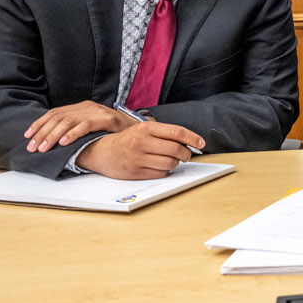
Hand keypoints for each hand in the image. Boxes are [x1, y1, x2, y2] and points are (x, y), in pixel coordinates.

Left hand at [24, 101, 136, 152]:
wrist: (140, 129)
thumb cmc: (114, 132)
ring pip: (68, 121)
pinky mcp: (107, 119)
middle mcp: (87, 107)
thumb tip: (51, 140)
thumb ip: (75, 129)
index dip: (39, 124)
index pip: (54, 113)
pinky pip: (85, 125)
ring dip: (53, 136)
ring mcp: (97, 112)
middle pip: (58, 117)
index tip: (28, 136)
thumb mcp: (92, 127)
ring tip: (44, 148)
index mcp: (81, 107)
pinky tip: (63, 143)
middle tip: (33, 147)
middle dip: (42, 133)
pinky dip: (72, 134)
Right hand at [74, 122, 205, 179]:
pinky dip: (165, 171)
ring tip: (171, 160)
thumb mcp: (143, 129)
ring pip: (170, 163)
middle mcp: (142, 142)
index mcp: (145, 128)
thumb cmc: (127, 139)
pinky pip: (160, 174)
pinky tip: (159, 167)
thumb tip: (190, 142)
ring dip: (175, 163)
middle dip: (186, 154)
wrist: (101, 151)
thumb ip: (164, 133)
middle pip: (176, 149)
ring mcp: (138, 158)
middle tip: (186, 155)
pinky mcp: (135, 172)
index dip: (193, 138)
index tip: (201, 143)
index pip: (176, 132)